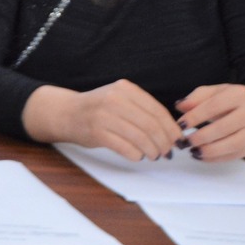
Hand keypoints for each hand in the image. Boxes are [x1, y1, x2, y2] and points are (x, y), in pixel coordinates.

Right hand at [23, 79, 181, 161]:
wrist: (66, 112)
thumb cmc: (98, 109)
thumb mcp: (119, 98)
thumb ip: (142, 109)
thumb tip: (173, 132)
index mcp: (125, 88)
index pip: (157, 110)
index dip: (171, 128)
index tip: (177, 140)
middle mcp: (114, 99)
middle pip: (151, 125)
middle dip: (164, 143)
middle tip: (168, 152)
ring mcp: (104, 115)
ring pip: (141, 138)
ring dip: (152, 151)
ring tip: (154, 155)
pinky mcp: (97, 132)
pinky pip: (126, 148)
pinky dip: (137, 155)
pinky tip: (138, 155)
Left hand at [175, 84, 244, 162]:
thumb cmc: (232, 101)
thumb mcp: (216, 92)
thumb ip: (197, 97)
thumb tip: (180, 106)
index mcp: (239, 94)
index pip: (215, 105)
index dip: (196, 116)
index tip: (180, 124)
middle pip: (225, 127)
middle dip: (202, 136)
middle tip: (185, 141)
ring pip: (233, 144)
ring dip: (210, 150)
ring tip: (193, 151)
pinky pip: (235, 155)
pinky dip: (216, 158)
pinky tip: (201, 156)